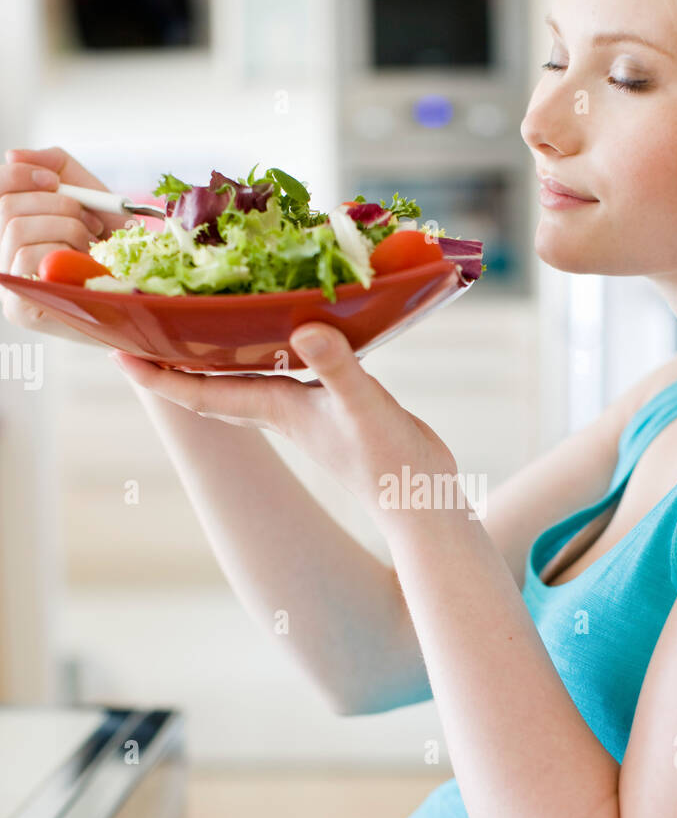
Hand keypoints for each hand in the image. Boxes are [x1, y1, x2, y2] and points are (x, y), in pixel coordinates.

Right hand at [0, 146, 128, 343]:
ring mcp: (7, 282)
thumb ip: (54, 165)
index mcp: (9, 224)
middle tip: (88, 222)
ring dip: (67, 229)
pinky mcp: (18, 307)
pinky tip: (82, 264)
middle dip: (57, 205)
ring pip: (17, 230)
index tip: (55, 180)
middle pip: (6, 207)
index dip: (20, 175)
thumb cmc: (109, 240)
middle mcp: (1, 252)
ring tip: (89, 244)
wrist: (139, 283)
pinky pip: (28, 258)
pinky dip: (64, 252)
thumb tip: (14, 154)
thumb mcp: (86, 192)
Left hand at [112, 323, 460, 525]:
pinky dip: (269, 348)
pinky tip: (280, 328)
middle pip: (210, 382)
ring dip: (214, 352)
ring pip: (244, 374)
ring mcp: (305, 408)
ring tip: (191, 318)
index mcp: (277, 408)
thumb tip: (305, 329)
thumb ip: (337, 366)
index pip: (200, 392)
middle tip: (139, 325)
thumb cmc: (389, 462)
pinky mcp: (332, 402)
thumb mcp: (364, 406)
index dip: (157, 376)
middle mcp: (281, 408)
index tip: (115, 354)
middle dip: (172, 359)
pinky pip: (284, 368)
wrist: (420, 499)